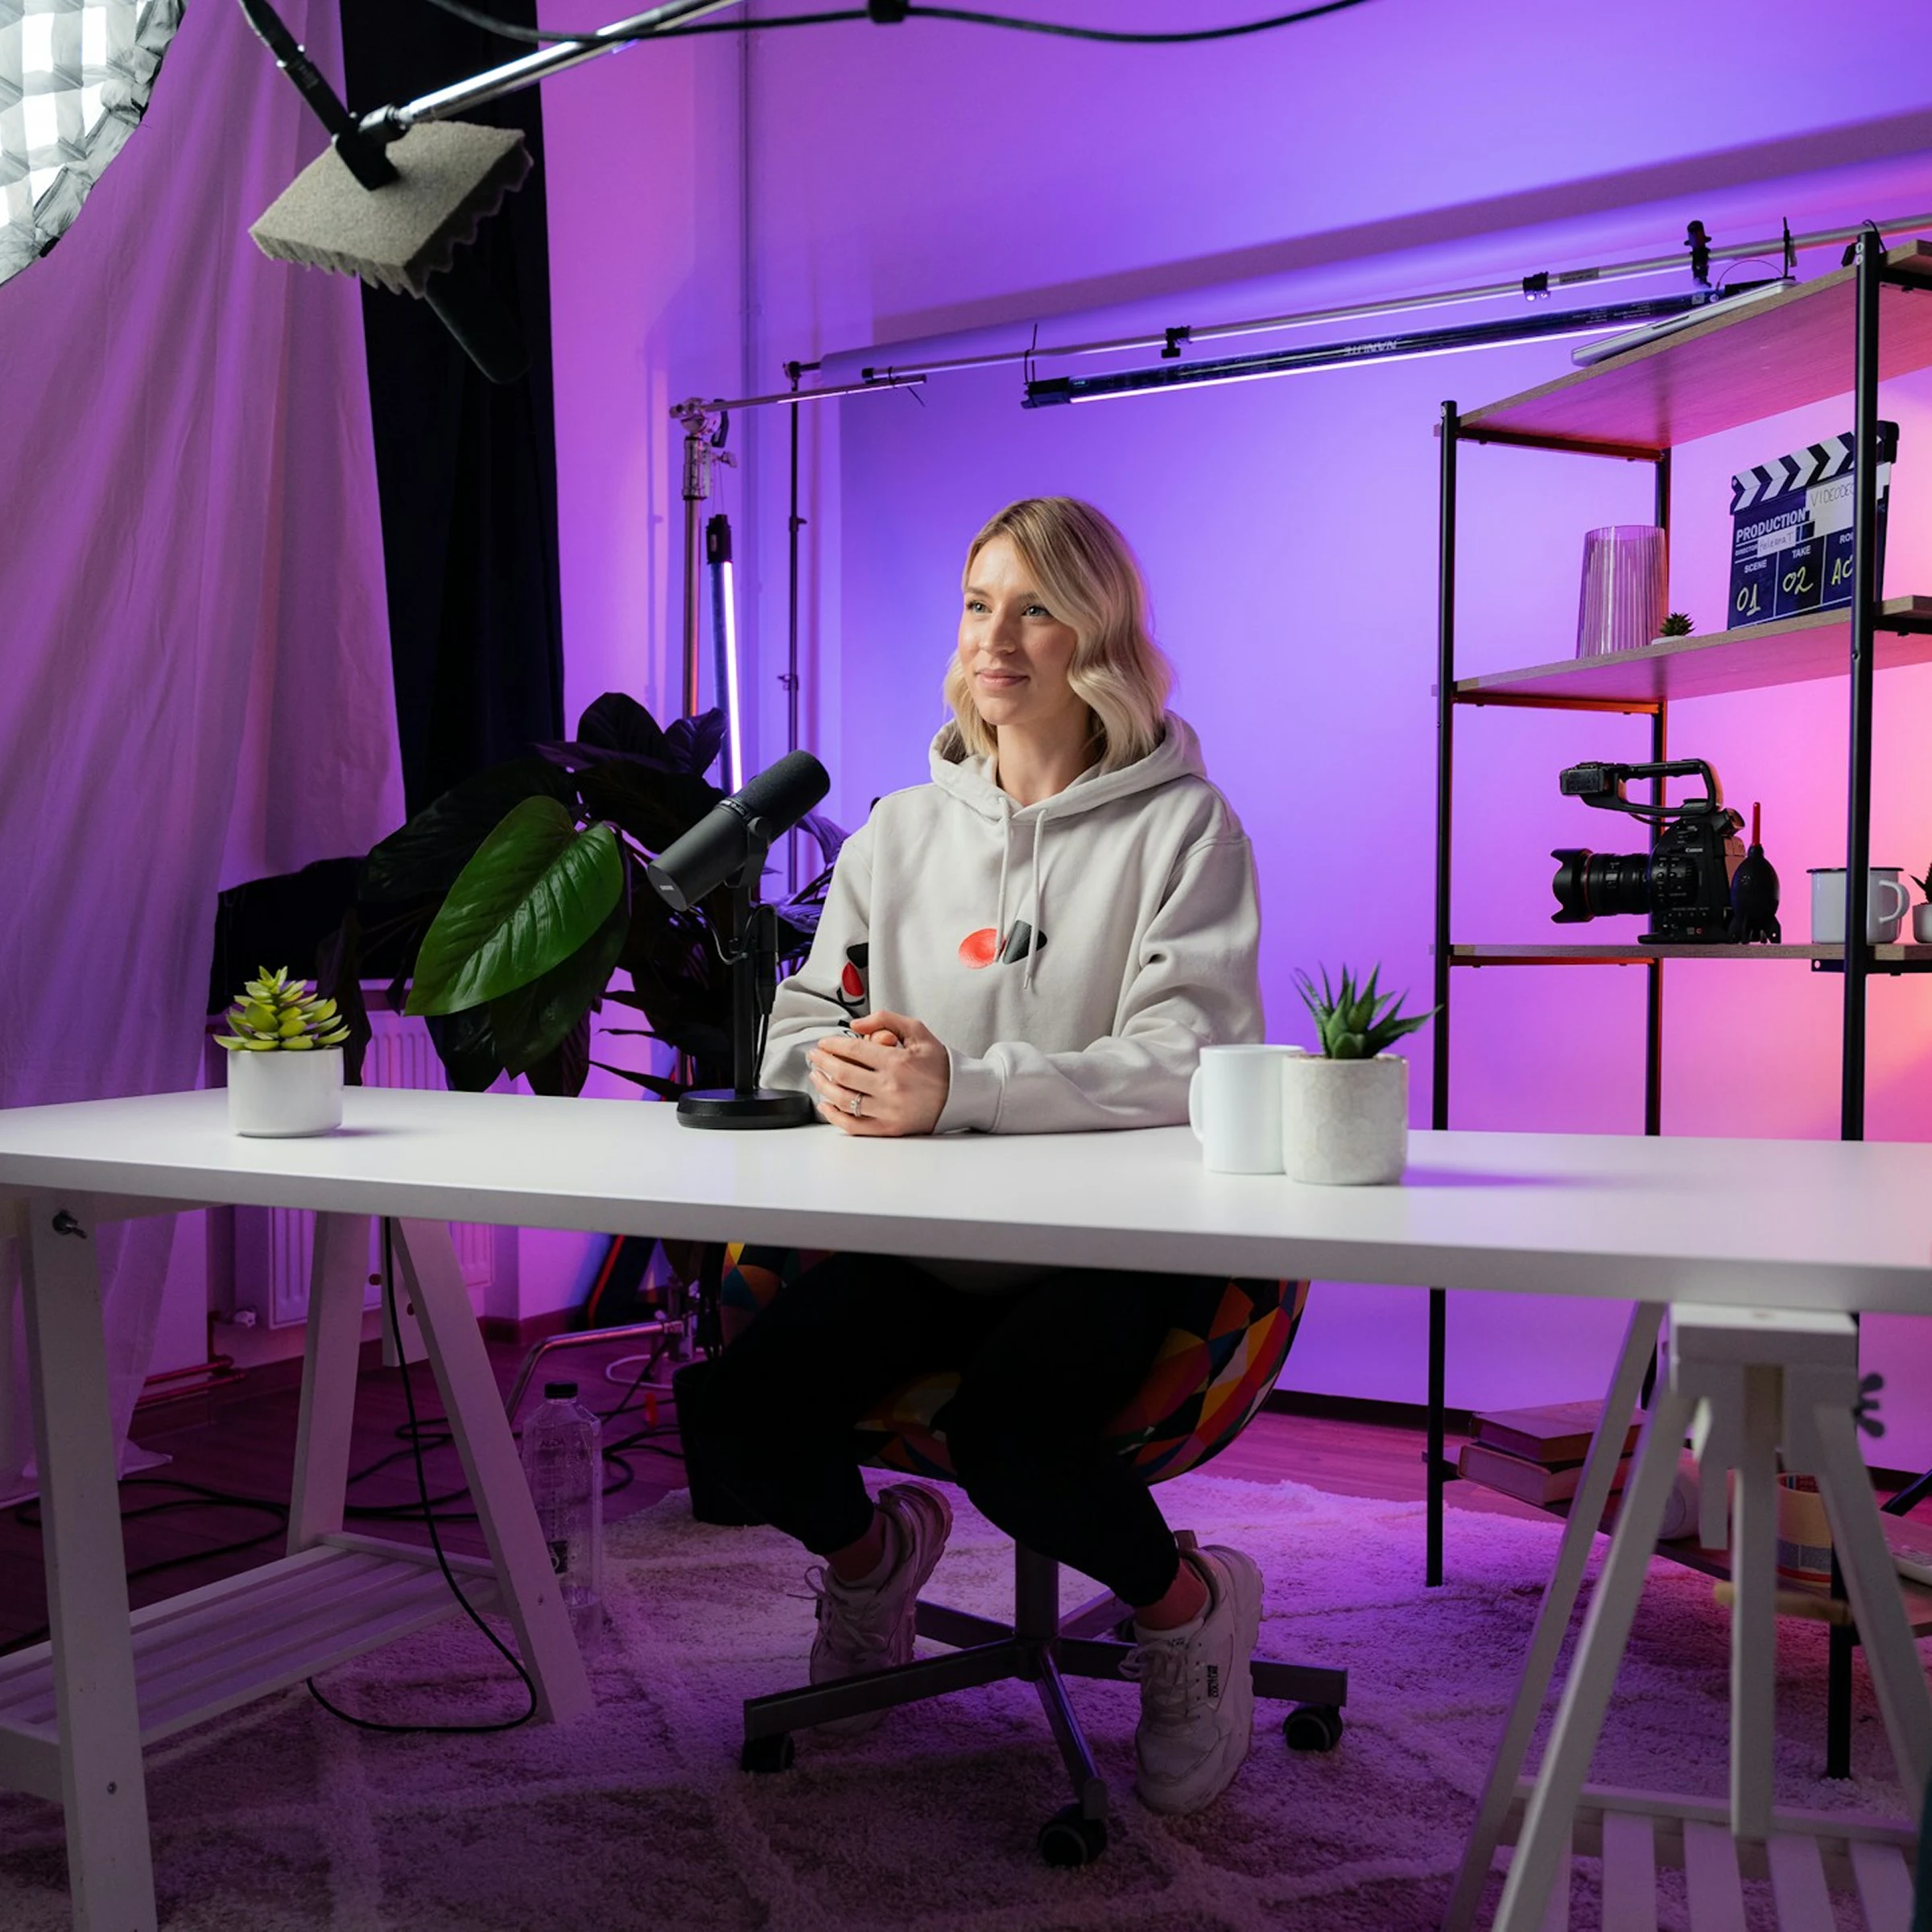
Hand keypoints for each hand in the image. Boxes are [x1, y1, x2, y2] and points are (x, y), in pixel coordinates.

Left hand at [807, 1011, 949, 1136]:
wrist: (961, 1095)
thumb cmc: (939, 1064)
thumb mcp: (918, 1031)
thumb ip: (886, 1020)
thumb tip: (855, 1025)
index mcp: (897, 1062)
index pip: (853, 1051)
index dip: (832, 1045)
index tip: (824, 1043)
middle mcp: (891, 1087)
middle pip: (842, 1074)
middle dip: (822, 1063)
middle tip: (814, 1056)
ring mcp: (888, 1110)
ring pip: (843, 1099)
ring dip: (823, 1086)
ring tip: (817, 1076)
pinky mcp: (889, 1128)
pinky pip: (853, 1125)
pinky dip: (834, 1116)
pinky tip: (826, 1104)